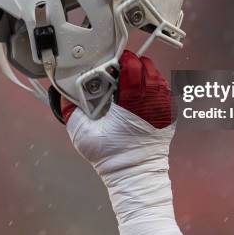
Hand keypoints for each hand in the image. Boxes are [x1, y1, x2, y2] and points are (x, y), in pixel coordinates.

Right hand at [61, 50, 182, 234]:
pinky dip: (153, 87)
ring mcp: (164, 108)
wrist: (134, 175)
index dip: (123, 59)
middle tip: (121, 67)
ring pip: (158, 77)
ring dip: (144, 74)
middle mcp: (152, 103)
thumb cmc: (110, 156)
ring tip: (131, 78)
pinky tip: (142, 92)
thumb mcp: (82, 133)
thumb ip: (69, 109)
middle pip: (147, 68)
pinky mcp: (170, 115)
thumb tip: (63, 92)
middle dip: (134, 64)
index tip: (114, 59)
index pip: (132, 68)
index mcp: (132, 103)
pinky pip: (165, 91)